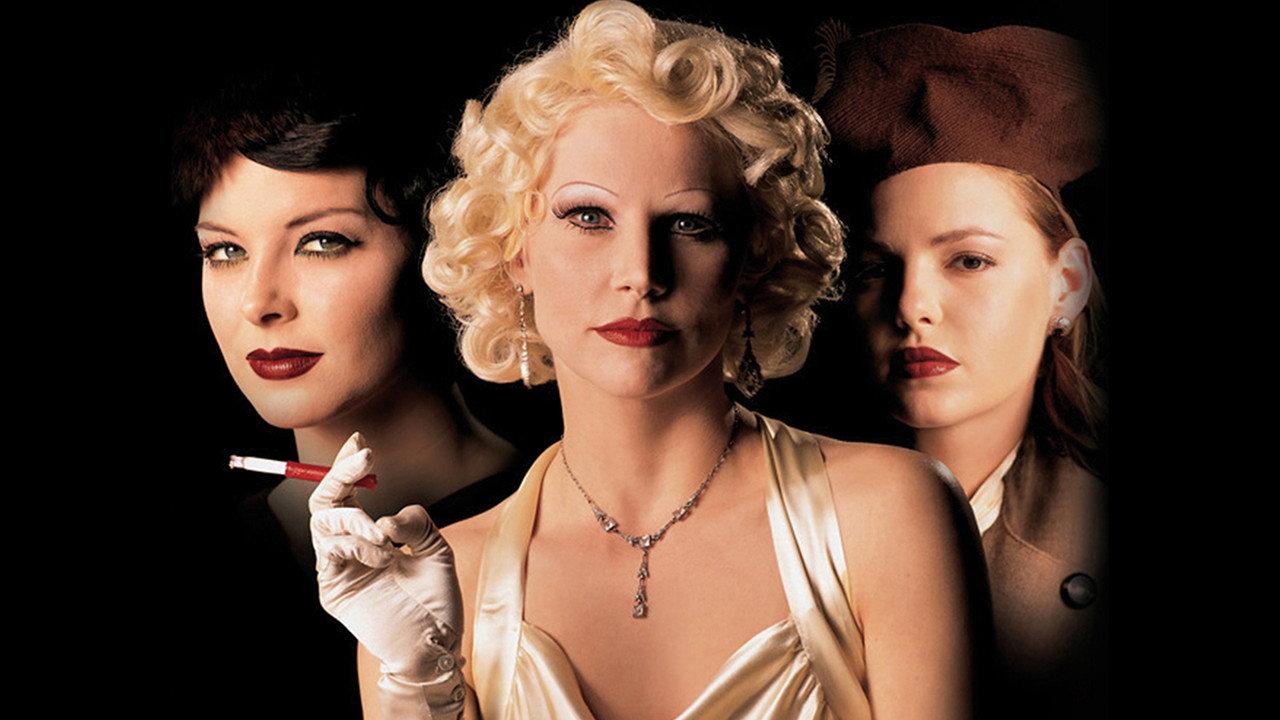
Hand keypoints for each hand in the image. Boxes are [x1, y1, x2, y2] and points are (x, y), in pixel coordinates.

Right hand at [309, 433, 464, 686]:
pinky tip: (383, 556)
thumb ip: (415, 523)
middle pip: (326, 500)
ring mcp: (338, 567)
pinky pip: (331, 553)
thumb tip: (385, 518)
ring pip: (324, 523)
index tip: (361, 441)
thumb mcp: (436, 548)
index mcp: (369, 532)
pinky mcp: (334, 589)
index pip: (349, 490)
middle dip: (341, 475)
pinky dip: (358, 547)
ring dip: (356, 520)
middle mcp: (349, 545)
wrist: (435, 643)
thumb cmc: (436, 597)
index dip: (348, 465)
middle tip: (364, 460)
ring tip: (386, 540)